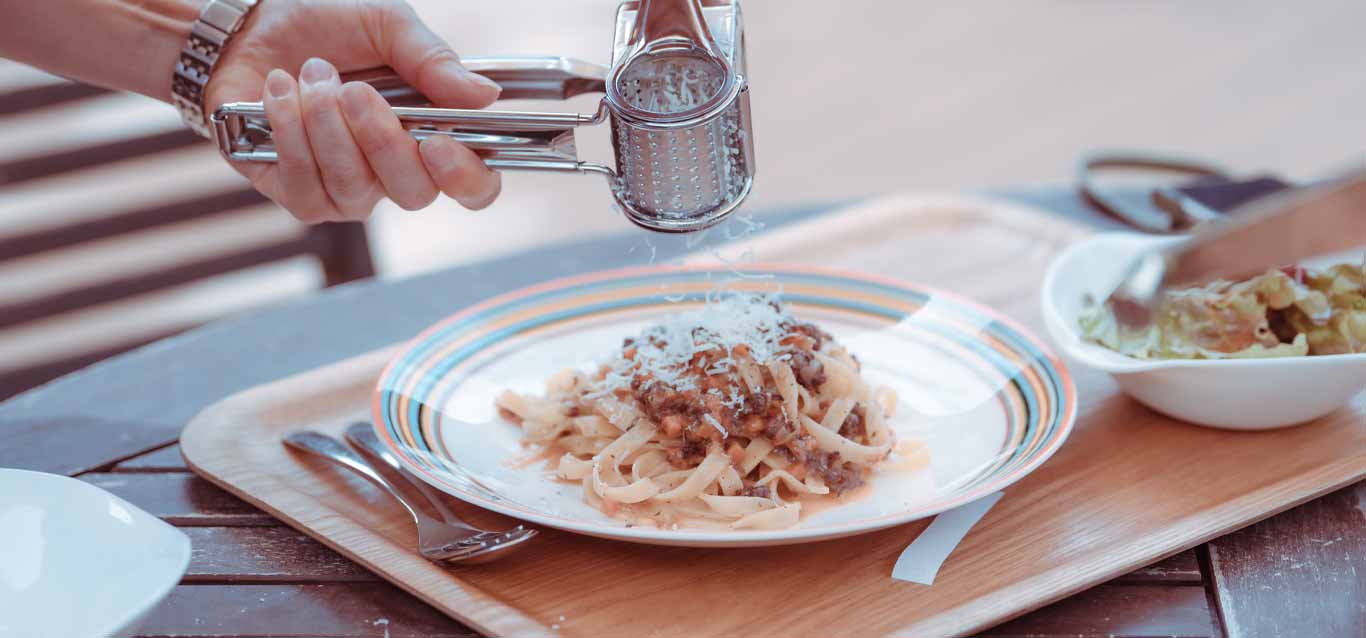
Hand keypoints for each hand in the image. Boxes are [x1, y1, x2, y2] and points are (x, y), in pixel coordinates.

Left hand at [207, 0, 503, 222]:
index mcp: (431, 135)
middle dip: (382, 141)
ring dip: (327, 126)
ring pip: (354, 190)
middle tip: (355, 90)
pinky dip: (290, 133)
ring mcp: (347, 190)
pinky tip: (280, 91)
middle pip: (413, 193)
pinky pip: (306, 187)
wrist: (250, 25)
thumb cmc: (328, 25)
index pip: (473, 185)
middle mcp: (394, 172)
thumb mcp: (388, 25)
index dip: (465, 178)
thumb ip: (434, 61)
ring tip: (311, 73)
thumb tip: (485, 95)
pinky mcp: (298, 193)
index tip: (439, 142)